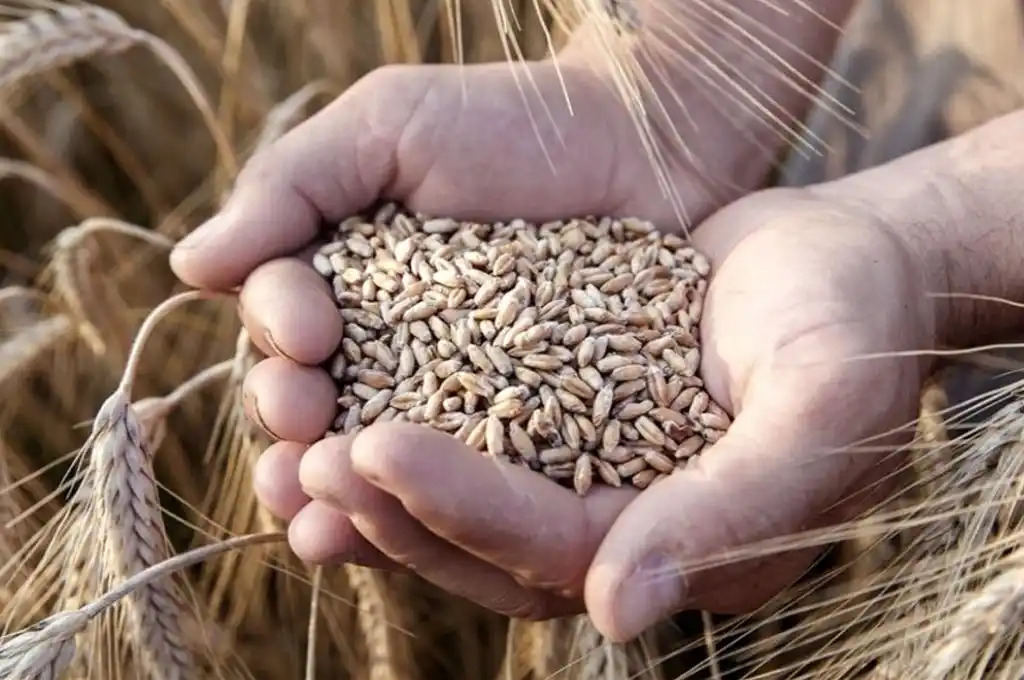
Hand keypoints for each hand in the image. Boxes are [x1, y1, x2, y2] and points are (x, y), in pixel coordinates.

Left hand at [242, 185, 936, 642]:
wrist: (852, 261)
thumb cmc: (853, 328)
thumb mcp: (817, 411)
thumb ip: (733, 514)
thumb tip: (617, 614)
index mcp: (681, 547)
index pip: (550, 546)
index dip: (459, 506)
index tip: (374, 448)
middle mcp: (627, 525)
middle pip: (489, 543)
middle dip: (395, 506)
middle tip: (311, 457)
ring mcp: (594, 471)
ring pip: (468, 501)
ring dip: (382, 480)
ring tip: (301, 437)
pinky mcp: (571, 412)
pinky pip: (480, 430)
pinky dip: (416, 416)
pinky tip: (350, 386)